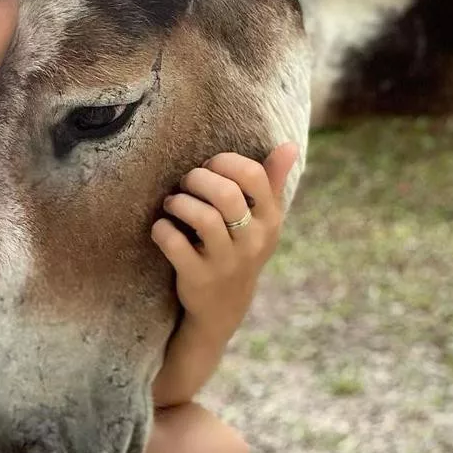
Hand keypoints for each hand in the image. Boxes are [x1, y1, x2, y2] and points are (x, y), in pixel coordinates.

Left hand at [151, 143, 298, 340]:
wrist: (224, 306)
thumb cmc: (241, 247)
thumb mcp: (263, 220)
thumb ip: (272, 181)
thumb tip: (290, 145)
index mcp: (270, 220)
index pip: (253, 176)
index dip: (225, 162)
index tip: (209, 166)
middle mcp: (252, 241)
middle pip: (226, 194)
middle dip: (198, 179)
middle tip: (186, 184)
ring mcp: (225, 262)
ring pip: (202, 218)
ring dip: (179, 203)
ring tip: (172, 204)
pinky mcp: (198, 277)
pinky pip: (175, 244)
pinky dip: (162, 229)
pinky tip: (163, 227)